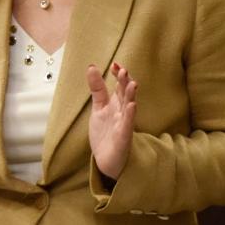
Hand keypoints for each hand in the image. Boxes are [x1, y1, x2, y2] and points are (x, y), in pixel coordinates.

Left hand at [87, 61, 136, 179]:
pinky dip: (130, 115)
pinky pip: (128, 125)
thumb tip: (91, 66)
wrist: (106, 160)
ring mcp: (124, 124)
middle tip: (122, 70)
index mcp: (116, 104)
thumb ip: (97, 88)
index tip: (115, 64)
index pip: (120, 86)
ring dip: (131, 95)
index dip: (119, 75)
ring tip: (132, 83)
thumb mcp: (98, 107)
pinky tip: (132, 106)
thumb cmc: (105, 133)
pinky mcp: (124, 137)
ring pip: (129, 107)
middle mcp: (122, 112)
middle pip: (125, 94)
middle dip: (125, 82)